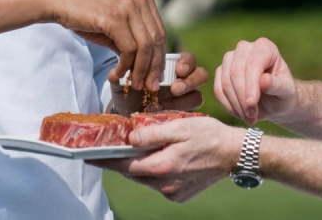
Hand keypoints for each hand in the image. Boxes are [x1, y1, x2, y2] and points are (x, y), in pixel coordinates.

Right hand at [52, 0, 165, 91]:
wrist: (61, 3)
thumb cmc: (88, 15)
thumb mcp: (117, 25)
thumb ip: (134, 40)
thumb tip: (148, 67)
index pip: (160, 32)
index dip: (160, 57)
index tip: (156, 76)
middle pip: (156, 40)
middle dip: (153, 67)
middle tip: (149, 86)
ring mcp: (128, 6)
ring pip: (145, 46)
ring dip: (141, 70)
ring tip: (134, 84)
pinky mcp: (115, 17)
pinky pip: (129, 49)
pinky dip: (126, 65)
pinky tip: (117, 74)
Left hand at [89, 117, 244, 201]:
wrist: (234, 153)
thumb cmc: (208, 135)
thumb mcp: (180, 126)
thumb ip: (152, 134)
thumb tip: (129, 140)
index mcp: (163, 166)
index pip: (124, 166)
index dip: (105, 161)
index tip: (88, 158)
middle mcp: (165, 184)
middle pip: (134, 173)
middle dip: (124, 161)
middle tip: (115, 148)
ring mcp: (173, 192)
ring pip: (146, 178)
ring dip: (142, 165)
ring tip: (145, 149)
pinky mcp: (180, 195)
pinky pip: (159, 183)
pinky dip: (156, 172)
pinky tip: (165, 159)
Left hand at [110, 52, 207, 115]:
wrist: (127, 119)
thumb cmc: (128, 97)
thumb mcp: (122, 86)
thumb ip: (119, 79)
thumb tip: (114, 74)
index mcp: (171, 69)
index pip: (188, 60)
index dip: (187, 62)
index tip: (178, 69)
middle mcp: (182, 83)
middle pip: (200, 74)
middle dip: (191, 80)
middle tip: (175, 87)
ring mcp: (184, 101)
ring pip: (199, 94)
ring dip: (188, 98)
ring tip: (172, 101)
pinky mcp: (183, 117)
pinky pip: (191, 114)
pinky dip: (183, 112)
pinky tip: (167, 113)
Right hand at [214, 38, 296, 123]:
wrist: (273, 101)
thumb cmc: (283, 95)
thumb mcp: (287, 93)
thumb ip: (278, 86)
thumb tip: (264, 80)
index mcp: (264, 47)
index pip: (253, 64)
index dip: (250, 85)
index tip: (252, 105)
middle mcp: (245, 48)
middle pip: (235, 72)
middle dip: (242, 98)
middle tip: (252, 117)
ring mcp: (230, 58)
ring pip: (225, 82)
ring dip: (236, 105)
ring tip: (250, 118)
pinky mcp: (221, 71)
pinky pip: (218, 90)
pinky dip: (228, 106)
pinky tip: (241, 114)